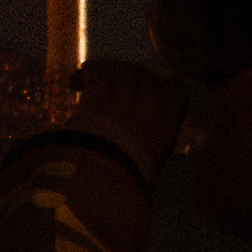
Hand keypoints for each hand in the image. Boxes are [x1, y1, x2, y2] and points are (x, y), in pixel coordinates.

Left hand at [54, 58, 190, 178]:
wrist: (102, 181)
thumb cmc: (127, 181)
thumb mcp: (151, 168)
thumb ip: (153, 152)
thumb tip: (145, 156)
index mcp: (168, 126)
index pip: (176, 91)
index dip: (164, 80)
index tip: (153, 79)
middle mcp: (150, 106)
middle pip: (145, 75)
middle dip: (131, 74)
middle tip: (115, 79)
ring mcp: (125, 99)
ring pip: (121, 70)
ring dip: (107, 70)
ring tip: (93, 78)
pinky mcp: (98, 97)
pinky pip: (96, 72)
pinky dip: (86, 73)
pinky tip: (75, 81)